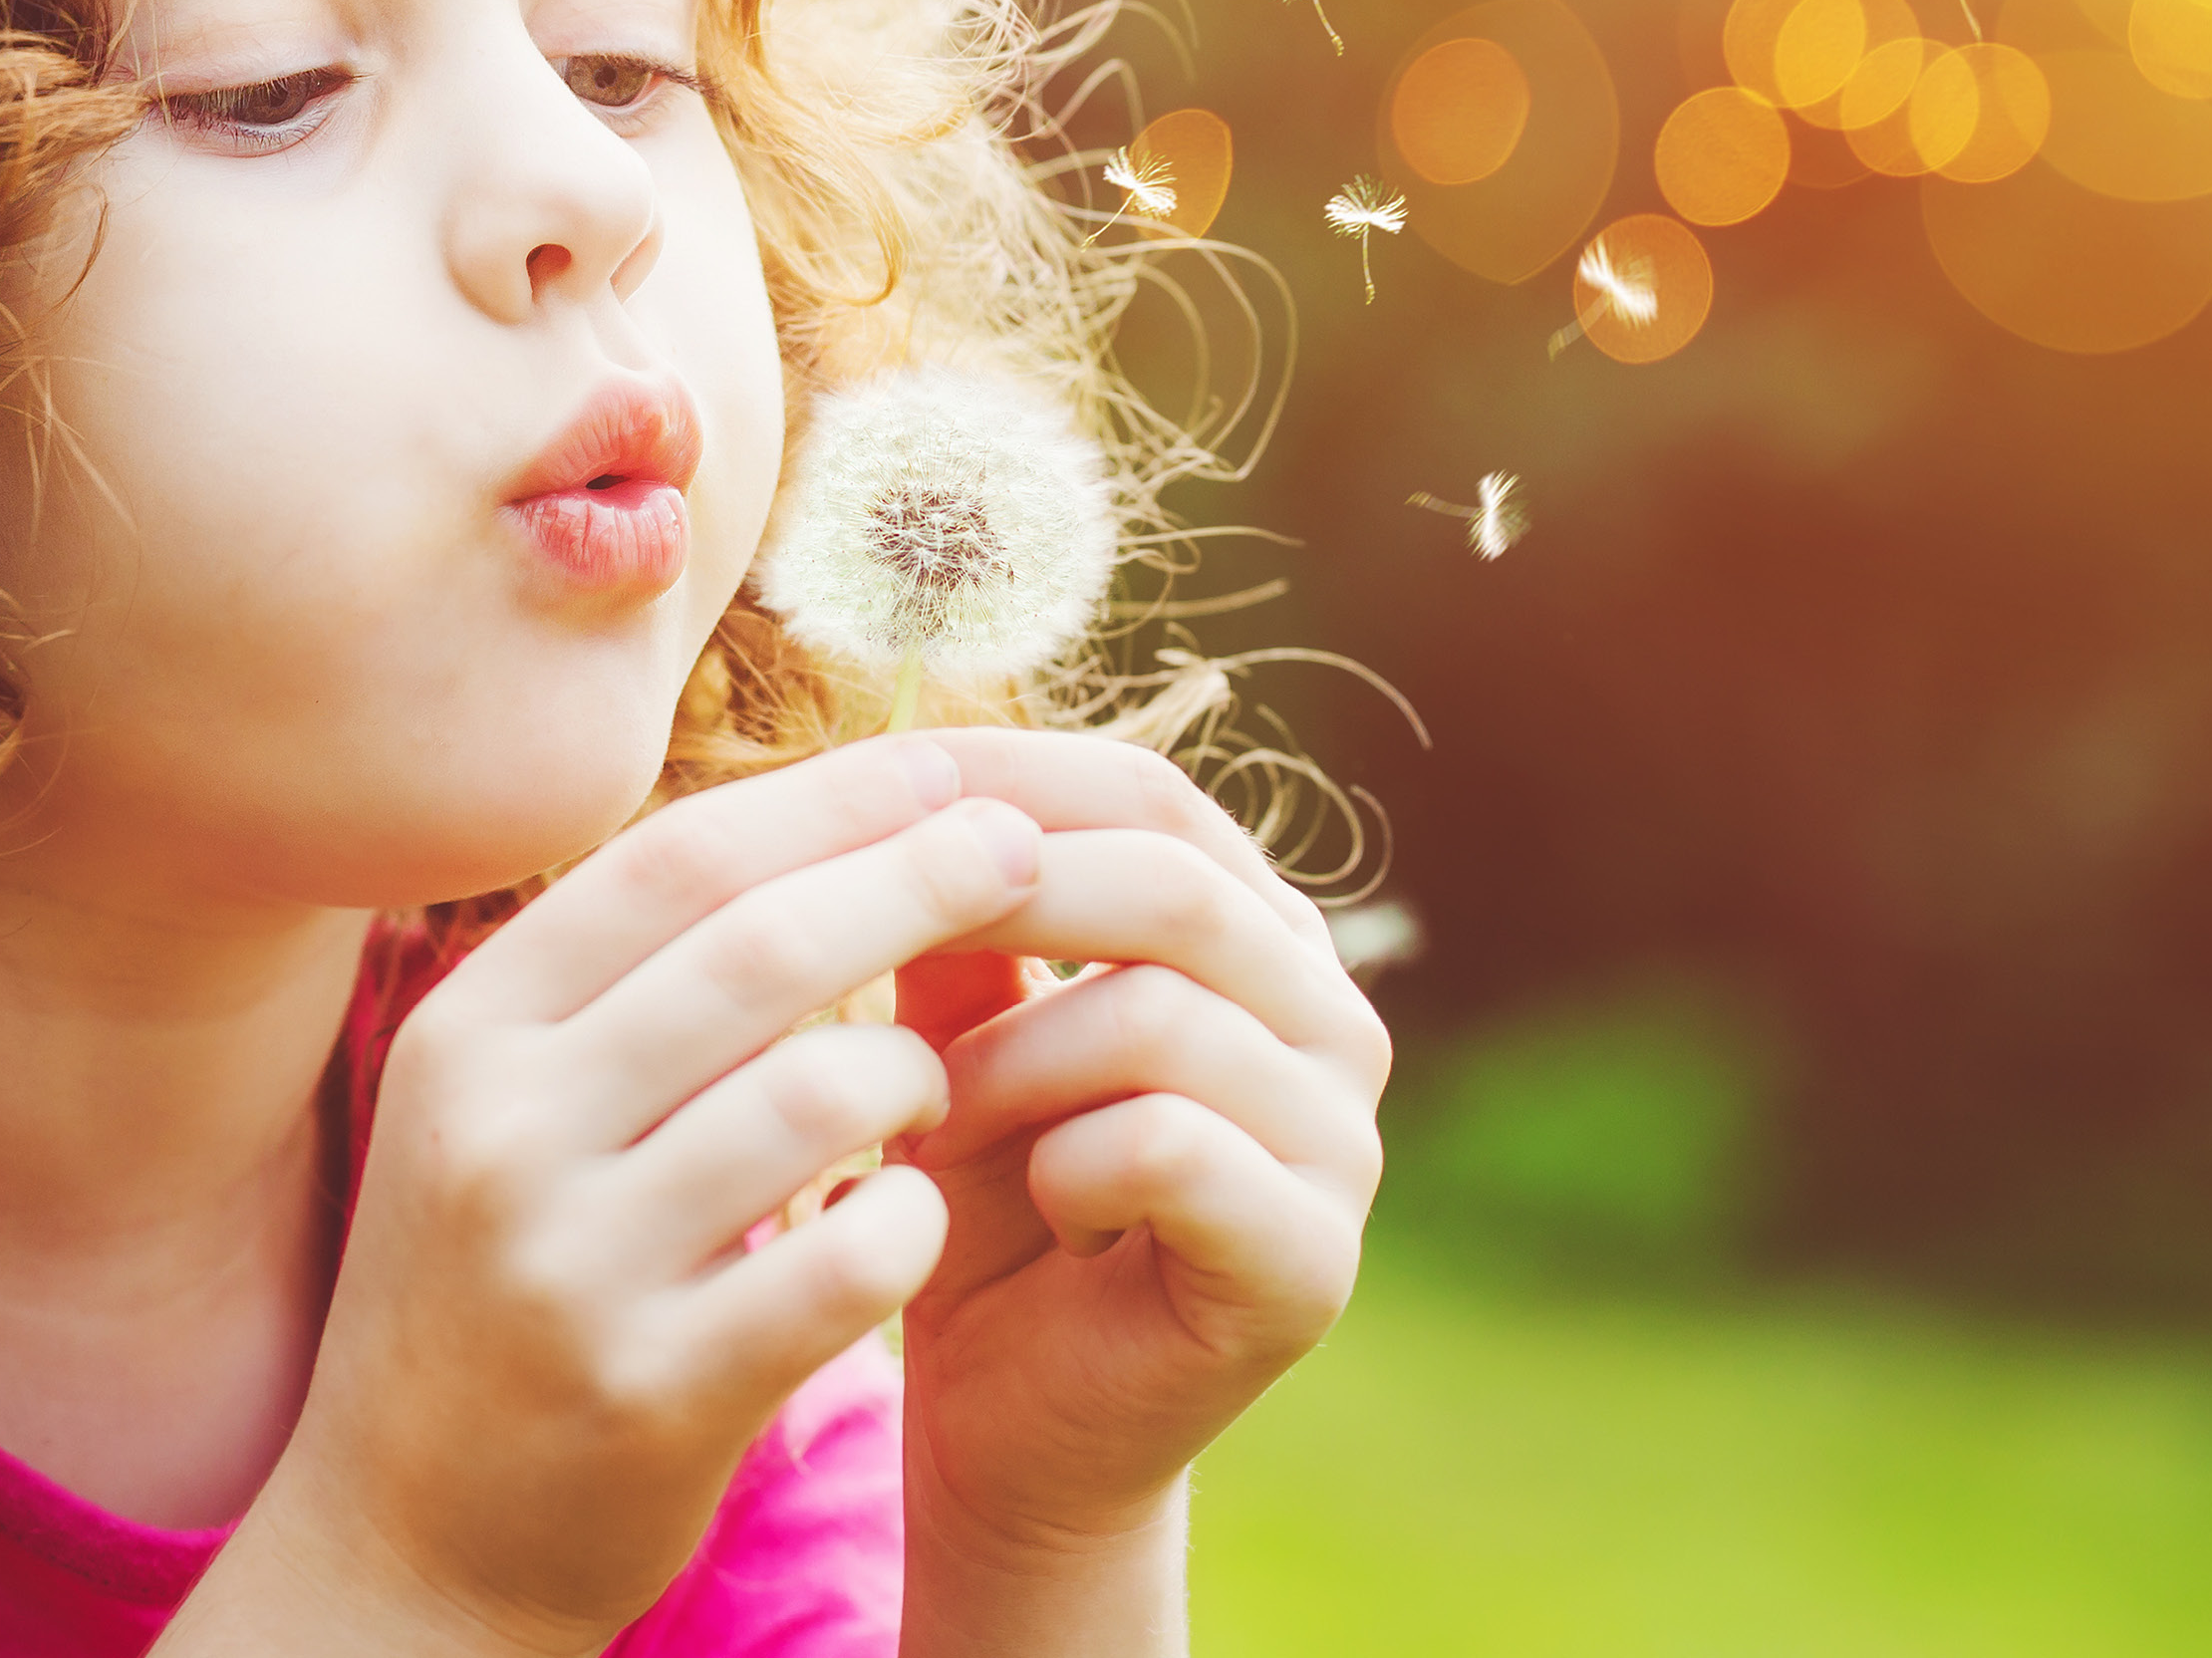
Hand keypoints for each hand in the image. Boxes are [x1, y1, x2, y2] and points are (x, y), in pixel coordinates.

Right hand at [172, 739, 1040, 1657]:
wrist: (402, 1544)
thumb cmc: (508, 1277)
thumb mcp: (515, 1106)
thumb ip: (639, 972)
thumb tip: (842, 799)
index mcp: (466, 1034)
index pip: (675, 861)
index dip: (831, 799)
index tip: (949, 764)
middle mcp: (499, 1134)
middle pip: (762, 948)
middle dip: (919, 876)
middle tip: (1026, 848)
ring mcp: (569, 1269)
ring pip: (824, 1093)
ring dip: (918, 1071)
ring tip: (932, 1088)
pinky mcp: (652, 1394)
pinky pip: (853, 1259)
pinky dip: (914, 1222)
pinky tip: (912, 1221)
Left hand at [888, 733, 1389, 1564]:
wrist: (1013, 1437)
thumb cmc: (987, 1217)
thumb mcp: (960, 1039)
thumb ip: (962, 924)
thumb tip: (911, 774)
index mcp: (1259, 939)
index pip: (1155, 796)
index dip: (1013, 775)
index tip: (868, 784)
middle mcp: (1332, 1020)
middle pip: (1171, 885)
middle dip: (1000, 899)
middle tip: (871, 939)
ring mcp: (1343, 1141)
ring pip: (1161, 1014)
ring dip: (1007, 1061)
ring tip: (930, 1117)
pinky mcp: (1313, 1258)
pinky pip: (1170, 1147)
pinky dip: (1064, 1164)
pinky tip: (1032, 1211)